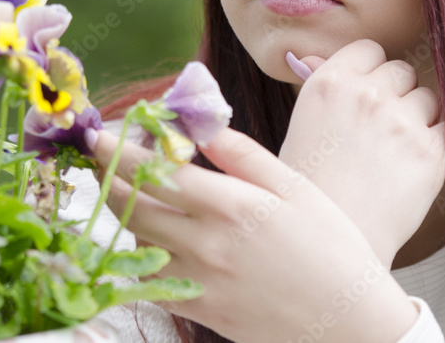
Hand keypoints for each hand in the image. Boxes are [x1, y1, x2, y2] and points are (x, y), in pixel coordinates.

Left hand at [89, 126, 419, 342]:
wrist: (349, 320)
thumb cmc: (331, 244)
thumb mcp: (293, 187)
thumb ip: (242, 153)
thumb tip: (200, 123)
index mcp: (231, 205)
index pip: (156, 172)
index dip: (119, 151)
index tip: (95, 135)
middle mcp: (207, 243)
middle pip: (134, 207)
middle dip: (110, 180)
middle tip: (100, 161)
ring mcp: (200, 281)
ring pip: (139, 244)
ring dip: (127, 216)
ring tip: (135, 196)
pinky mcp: (200, 311)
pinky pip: (150, 283)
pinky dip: (140, 258)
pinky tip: (151, 242)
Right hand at [279, 39, 444, 266]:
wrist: (326, 246)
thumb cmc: (307, 190)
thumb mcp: (300, 127)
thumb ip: (318, 87)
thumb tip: (309, 57)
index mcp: (329, 82)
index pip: (369, 49)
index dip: (370, 70)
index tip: (367, 90)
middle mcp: (367, 94)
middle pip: (401, 70)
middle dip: (395, 92)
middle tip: (380, 126)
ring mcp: (402, 122)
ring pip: (428, 97)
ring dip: (418, 116)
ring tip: (394, 150)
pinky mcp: (433, 152)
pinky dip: (435, 142)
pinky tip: (412, 164)